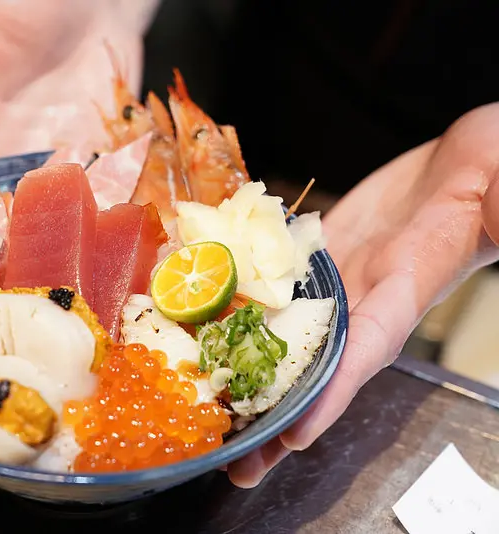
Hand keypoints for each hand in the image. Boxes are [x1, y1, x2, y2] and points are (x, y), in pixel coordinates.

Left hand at [226, 103, 498, 486]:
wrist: (449, 177)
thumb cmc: (479, 188)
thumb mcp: (494, 199)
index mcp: (399, 302)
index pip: (362, 357)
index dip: (328, 401)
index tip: (294, 438)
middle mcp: (359, 309)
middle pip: (313, 375)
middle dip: (277, 423)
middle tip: (237, 469)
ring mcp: (329, 293)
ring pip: (282, 345)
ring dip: (248, 385)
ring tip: (211, 424)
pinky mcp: (308, 270)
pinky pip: (267, 298)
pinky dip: (236, 323)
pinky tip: (203, 343)